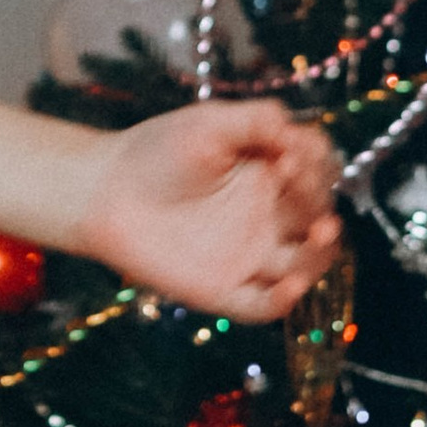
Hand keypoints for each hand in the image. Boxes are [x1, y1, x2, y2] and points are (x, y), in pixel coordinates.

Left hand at [72, 102, 340, 322]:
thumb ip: (259, 120)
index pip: (317, 173)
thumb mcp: (211, 123)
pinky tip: (290, 284)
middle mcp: (267, 216)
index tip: (291, 156)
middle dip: (322, 207)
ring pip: (305, 264)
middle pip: (318, 219)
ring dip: (320, 255)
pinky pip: (264, 305)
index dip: (316, 166)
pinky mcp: (225, 290)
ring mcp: (249, 256)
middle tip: (305, 193)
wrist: (103, 192)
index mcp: (271, 175)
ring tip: (321, 234)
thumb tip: (301, 138)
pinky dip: (283, 300)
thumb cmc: (157, 151)